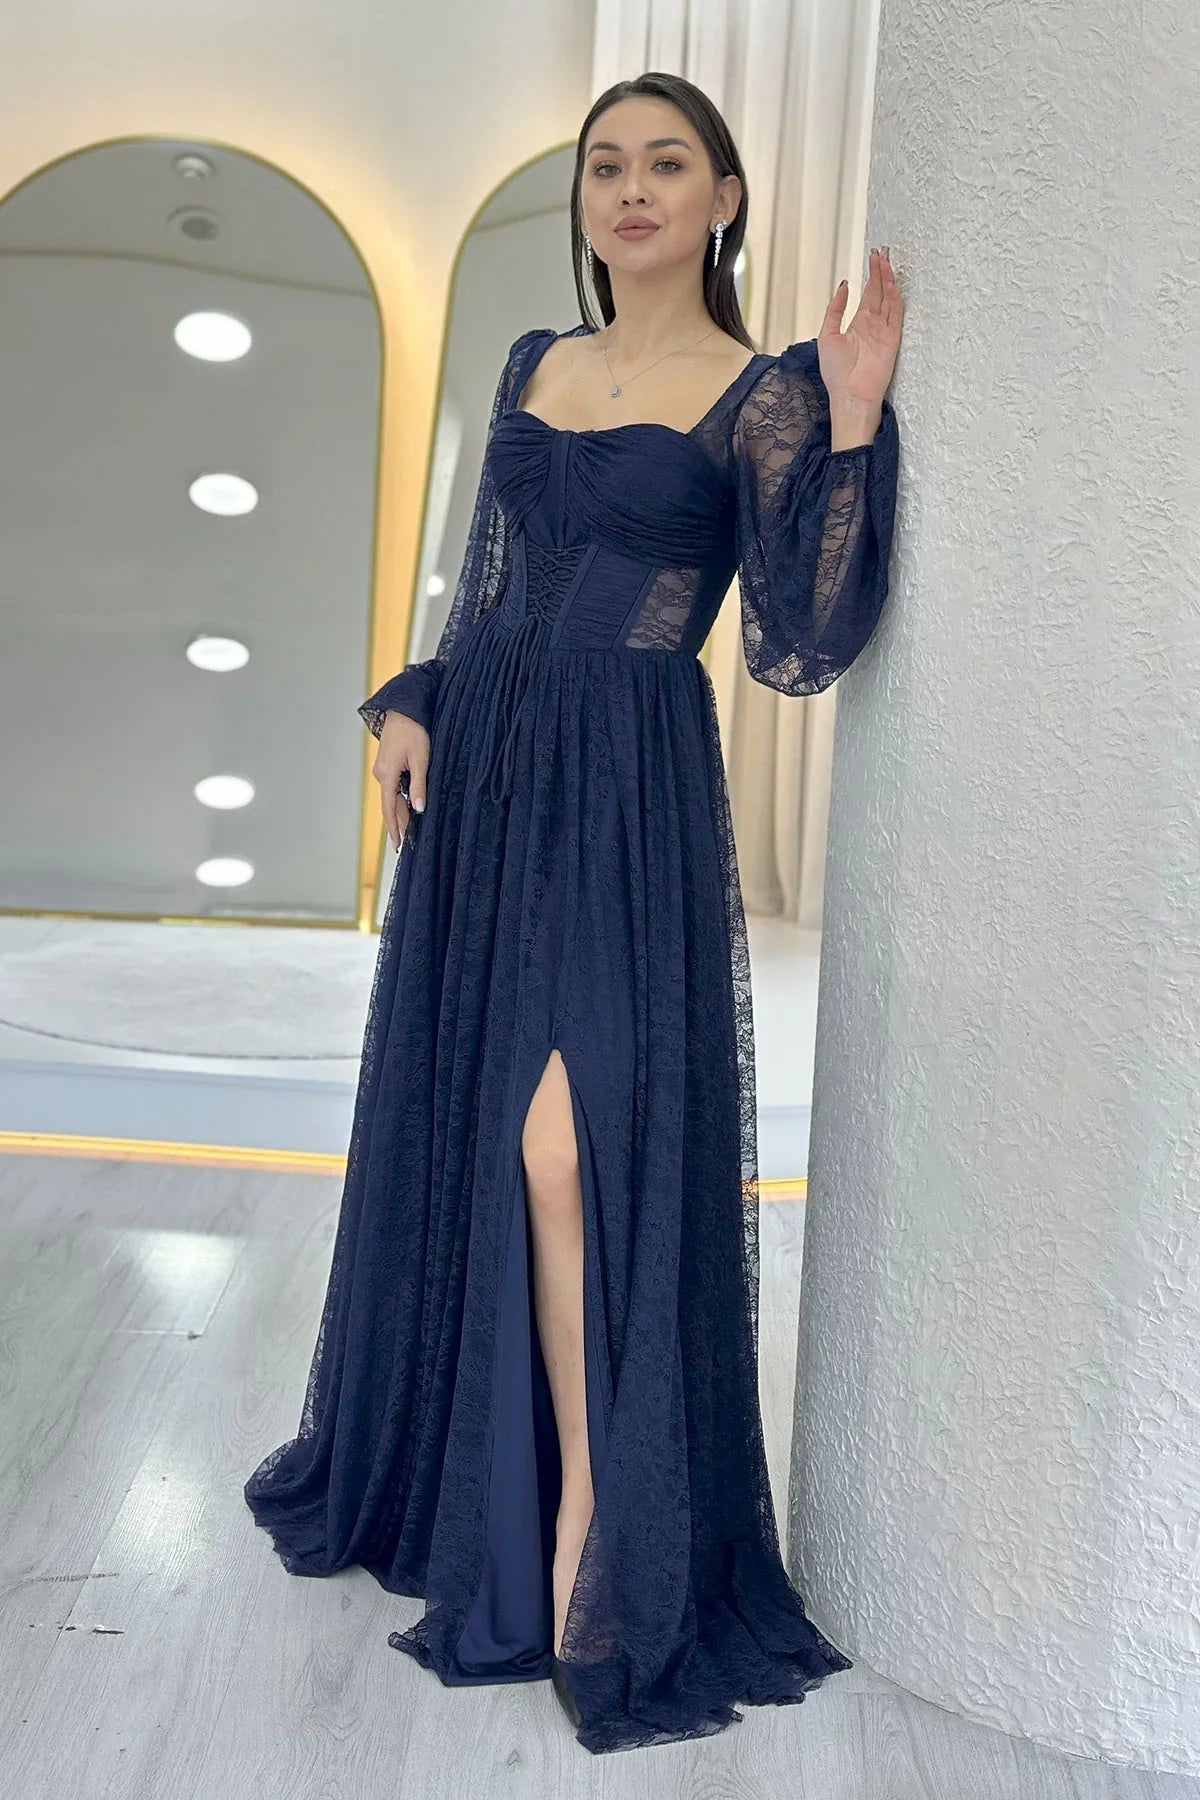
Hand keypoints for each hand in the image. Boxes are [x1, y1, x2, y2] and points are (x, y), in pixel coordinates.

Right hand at [372, 711, 429, 851]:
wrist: (404, 709)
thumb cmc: (414, 730)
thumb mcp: (421, 759)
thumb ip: (419, 785)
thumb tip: (419, 809)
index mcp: (387, 775)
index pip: (389, 809)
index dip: (394, 828)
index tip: (398, 846)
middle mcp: (381, 774)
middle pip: (390, 805)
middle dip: (399, 824)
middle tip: (408, 843)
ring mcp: (382, 769)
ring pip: (391, 796)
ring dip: (400, 812)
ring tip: (410, 830)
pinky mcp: (387, 764)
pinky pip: (393, 787)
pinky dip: (400, 799)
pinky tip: (408, 806)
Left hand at [818, 247, 903, 407]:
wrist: (849, 396)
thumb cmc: (836, 374)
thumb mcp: (827, 335)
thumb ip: (835, 309)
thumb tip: (844, 285)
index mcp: (858, 324)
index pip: (868, 294)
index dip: (871, 276)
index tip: (872, 257)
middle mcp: (873, 325)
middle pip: (880, 292)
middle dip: (880, 271)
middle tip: (881, 252)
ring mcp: (884, 331)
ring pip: (889, 299)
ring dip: (888, 279)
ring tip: (885, 259)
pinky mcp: (892, 339)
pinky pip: (895, 314)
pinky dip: (894, 297)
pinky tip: (891, 282)